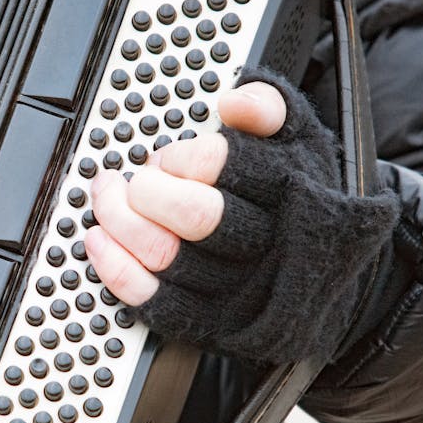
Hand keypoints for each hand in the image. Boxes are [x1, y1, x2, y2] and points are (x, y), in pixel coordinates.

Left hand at [84, 81, 287, 305]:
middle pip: (192, 214)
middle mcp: (264, 242)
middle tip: (133, 181)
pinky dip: (114, 267)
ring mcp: (236, 287)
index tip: (166, 159)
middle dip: (145, 190)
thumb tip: (235, 102)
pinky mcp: (209, 320)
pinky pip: (151, 299)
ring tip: (107, 200)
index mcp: (287, 189)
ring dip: (119, 221)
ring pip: (162, 254)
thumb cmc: (296, 198)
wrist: (322, 274)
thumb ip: (266, 108)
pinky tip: (101, 240)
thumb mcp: (296, 141)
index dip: (177, 157)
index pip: (217, 164)